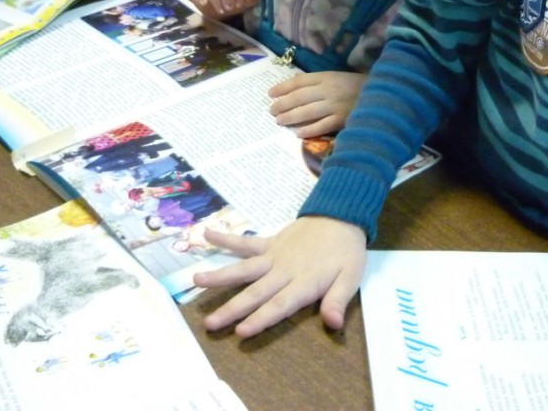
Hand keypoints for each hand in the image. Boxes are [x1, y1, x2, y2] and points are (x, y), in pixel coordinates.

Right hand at [193, 216, 366, 337]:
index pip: (280, 305)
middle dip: (232, 309)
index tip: (241, 332)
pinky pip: (246, 242)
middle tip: (209, 323)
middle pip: (255, 292)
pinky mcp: (270, 242)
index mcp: (303, 282)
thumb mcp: (350, 278)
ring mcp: (274, 255)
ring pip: (244, 268)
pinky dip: (226, 238)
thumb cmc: (346, 252)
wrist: (341, 214)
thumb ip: (337, 301)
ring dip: (220, 275)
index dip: (261, 319)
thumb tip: (333, 324)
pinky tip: (207, 234)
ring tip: (197, 281)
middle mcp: (283, 270)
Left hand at [269, 71, 364, 137]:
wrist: (383, 96)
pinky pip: (321, 126)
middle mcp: (329, 90)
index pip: (299, 81)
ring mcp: (335, 105)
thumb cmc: (357, 86)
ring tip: (279, 121)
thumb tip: (296, 86)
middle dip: (282, 104)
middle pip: (299, 97)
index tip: (270, 93)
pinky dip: (308, 130)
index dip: (283, 87)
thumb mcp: (337, 78)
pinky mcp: (342, 119)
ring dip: (290, 117)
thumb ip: (318, 81)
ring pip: (307, 111)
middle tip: (271, 111)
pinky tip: (298, 133)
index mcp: (327, 76)